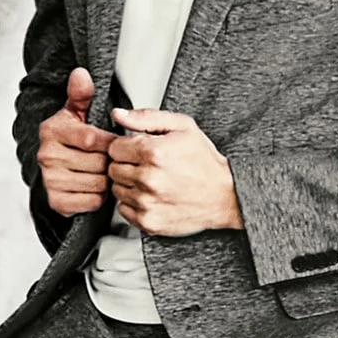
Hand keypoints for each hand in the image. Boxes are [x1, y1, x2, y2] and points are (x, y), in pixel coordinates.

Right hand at [37, 68, 113, 215]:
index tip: (114, 143)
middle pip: (98, 163)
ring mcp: (50, 180)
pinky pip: (92, 201)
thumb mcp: (75, 114)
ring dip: (106, 180)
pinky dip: (99, 197)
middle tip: (108, 160)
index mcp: (51, 130)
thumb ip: (80, 95)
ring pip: (98, 182)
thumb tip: (81, 73)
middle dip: (109, 162)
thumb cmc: (71, 140)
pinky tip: (95, 187)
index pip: (92, 139)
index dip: (110, 143)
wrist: (54, 171)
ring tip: (102, 173)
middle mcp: (46, 155)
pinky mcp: (56, 202)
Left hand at [106, 106, 243, 235]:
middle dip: (126, 165)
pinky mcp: (148, 222)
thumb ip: (146, 117)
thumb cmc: (204, 162)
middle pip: (113, 169)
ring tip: (151, 181)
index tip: (139, 150)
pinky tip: (151, 196)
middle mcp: (148, 179)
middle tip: (147, 166)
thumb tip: (118, 114)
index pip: (114, 148)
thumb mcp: (182, 127)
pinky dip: (133, 203)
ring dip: (129, 184)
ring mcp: (147, 203)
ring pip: (117, 189)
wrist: (225, 196)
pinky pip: (123, 209)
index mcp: (153, 152)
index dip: (126, 147)